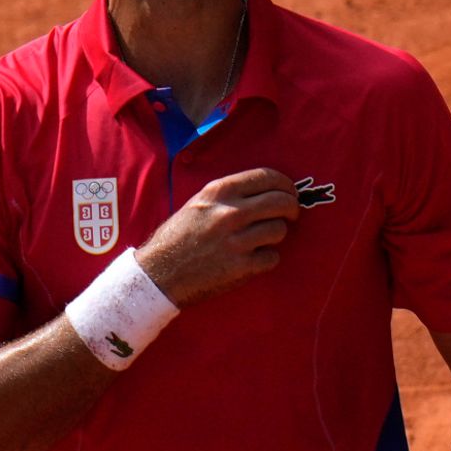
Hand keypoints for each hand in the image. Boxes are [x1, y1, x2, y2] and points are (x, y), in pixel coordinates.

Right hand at [136, 168, 300, 306]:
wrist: (159, 273)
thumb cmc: (177, 237)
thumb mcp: (198, 203)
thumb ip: (229, 195)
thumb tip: (264, 192)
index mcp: (219, 192)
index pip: (267, 177)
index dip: (285, 184)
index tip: (289, 191)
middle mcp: (230, 213)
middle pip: (281, 202)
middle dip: (292, 207)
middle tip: (291, 214)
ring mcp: (236, 241)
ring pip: (279, 230)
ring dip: (276, 234)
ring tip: (264, 238)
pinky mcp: (241, 268)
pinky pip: (272, 257)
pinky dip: (268, 258)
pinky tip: (256, 258)